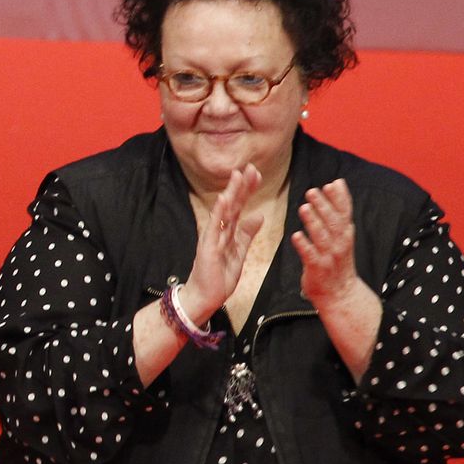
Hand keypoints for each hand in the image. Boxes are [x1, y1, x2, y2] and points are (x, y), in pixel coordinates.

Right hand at [179, 164, 263, 323]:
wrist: (205, 296)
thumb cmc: (219, 276)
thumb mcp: (239, 252)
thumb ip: (247, 233)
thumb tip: (258, 215)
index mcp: (227, 230)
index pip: (239, 205)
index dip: (247, 189)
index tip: (256, 173)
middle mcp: (218, 229)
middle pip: (232, 203)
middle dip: (241, 185)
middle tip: (250, 167)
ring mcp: (212, 236)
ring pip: (224, 211)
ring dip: (231, 192)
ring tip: (238, 175)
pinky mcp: (208, 247)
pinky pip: (214, 227)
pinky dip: (219, 212)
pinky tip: (224, 199)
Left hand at [292, 178, 365, 307]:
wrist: (340, 294)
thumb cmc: (338, 260)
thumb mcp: (343, 234)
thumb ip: (338, 211)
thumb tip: (336, 183)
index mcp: (345, 234)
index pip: (345, 213)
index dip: (340, 198)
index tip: (333, 183)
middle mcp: (339, 244)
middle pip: (333, 222)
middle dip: (324, 206)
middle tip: (312, 191)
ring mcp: (329, 256)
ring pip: (322, 237)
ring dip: (313, 222)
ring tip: (304, 207)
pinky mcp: (317, 268)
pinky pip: (310, 256)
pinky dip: (304, 245)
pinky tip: (296, 235)